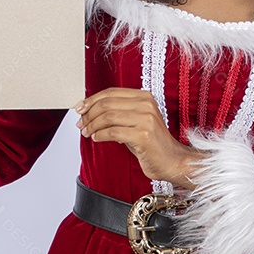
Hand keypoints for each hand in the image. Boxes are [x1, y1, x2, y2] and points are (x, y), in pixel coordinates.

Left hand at [75, 87, 206, 189]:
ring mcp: (146, 119)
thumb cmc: (151, 144)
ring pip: (109, 116)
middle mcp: (146, 104)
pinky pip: (114, 132)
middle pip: (107, 103)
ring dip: (93, 125)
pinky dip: (101, 135)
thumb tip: (89, 112)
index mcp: (143, 97)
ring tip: (87, 132)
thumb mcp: (134, 122)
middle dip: (89, 114)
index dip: (92, 100)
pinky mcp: (143, 135)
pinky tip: (96, 138)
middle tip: (81, 123)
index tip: (80, 109)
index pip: (111, 92)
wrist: (173, 161)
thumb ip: (117, 113)